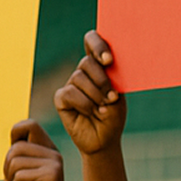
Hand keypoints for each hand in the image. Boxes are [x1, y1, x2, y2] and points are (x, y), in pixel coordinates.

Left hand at [3, 120, 71, 180]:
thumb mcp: (23, 174)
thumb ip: (20, 155)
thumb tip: (14, 134)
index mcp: (48, 150)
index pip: (28, 125)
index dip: (14, 137)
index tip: (14, 161)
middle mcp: (54, 154)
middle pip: (16, 146)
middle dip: (7, 166)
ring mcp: (54, 164)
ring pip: (15, 160)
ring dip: (10, 178)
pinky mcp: (51, 177)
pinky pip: (19, 174)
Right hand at [54, 31, 126, 153]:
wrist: (105, 139)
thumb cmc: (114, 115)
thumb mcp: (118, 95)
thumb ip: (112, 78)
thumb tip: (107, 63)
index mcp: (100, 66)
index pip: (92, 41)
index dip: (98, 45)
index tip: (109, 60)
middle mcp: (84, 72)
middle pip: (86, 62)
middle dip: (101, 80)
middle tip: (111, 97)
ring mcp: (71, 84)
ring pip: (78, 78)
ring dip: (95, 95)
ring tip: (104, 108)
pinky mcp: (61, 98)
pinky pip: (69, 93)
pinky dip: (85, 104)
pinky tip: (93, 112)